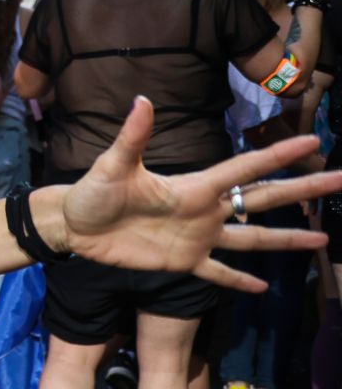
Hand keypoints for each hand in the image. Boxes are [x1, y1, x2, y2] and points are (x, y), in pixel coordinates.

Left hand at [54, 97, 341, 290]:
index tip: (312, 139)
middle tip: (339, 180)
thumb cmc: (92, 192)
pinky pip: (216, 274)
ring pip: (251, 238)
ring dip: (286, 239)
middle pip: (263, 199)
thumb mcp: (112, 165)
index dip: (277, 154)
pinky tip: (263, 288)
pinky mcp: (181, 263)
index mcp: (194, 186)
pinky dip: (238, 280)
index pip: (245, 169)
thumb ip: (133, 137)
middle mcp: (204, 210)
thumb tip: (142, 100)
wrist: (73, 226)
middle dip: (303, 189)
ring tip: (322, 239)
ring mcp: (196, 238)